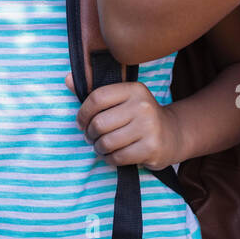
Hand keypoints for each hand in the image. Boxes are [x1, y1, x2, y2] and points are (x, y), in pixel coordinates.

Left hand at [66, 72, 184, 170]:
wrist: (172, 134)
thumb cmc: (138, 116)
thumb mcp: (122, 99)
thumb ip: (95, 92)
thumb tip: (67, 79)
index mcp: (134, 89)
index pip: (97, 98)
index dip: (82, 113)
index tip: (81, 122)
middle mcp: (143, 106)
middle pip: (99, 123)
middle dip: (90, 134)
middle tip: (93, 137)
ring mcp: (149, 127)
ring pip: (106, 142)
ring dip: (99, 148)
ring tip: (103, 146)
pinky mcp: (151, 148)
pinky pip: (118, 157)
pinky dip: (110, 159)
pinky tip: (115, 154)